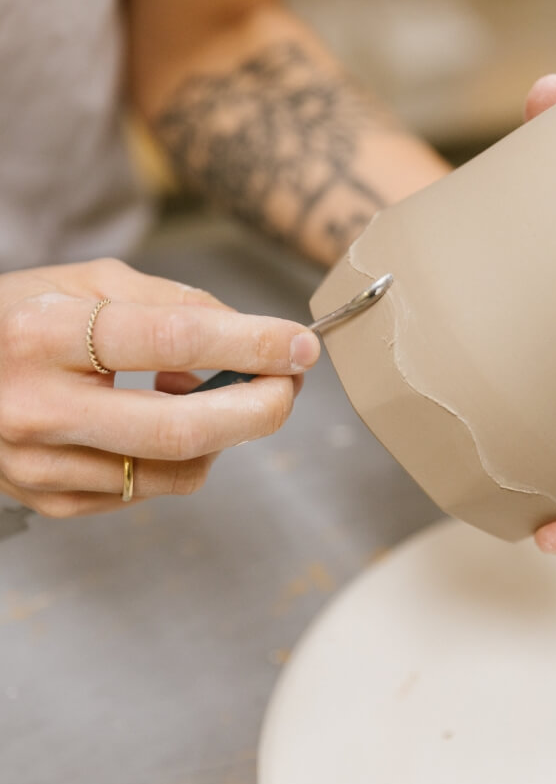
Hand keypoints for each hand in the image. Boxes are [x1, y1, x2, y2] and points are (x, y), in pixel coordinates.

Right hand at [0, 258, 319, 515]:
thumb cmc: (20, 317)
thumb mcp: (86, 282)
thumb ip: (172, 303)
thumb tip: (252, 337)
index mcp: (43, 335)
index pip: (171, 341)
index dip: (251, 344)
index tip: (299, 345)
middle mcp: (37, 408)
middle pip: (181, 429)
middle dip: (259, 409)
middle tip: (289, 384)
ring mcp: (40, 466)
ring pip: (174, 472)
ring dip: (223, 434)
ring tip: (215, 391)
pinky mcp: (51, 500)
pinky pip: (147, 489)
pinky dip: (181, 456)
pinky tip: (167, 418)